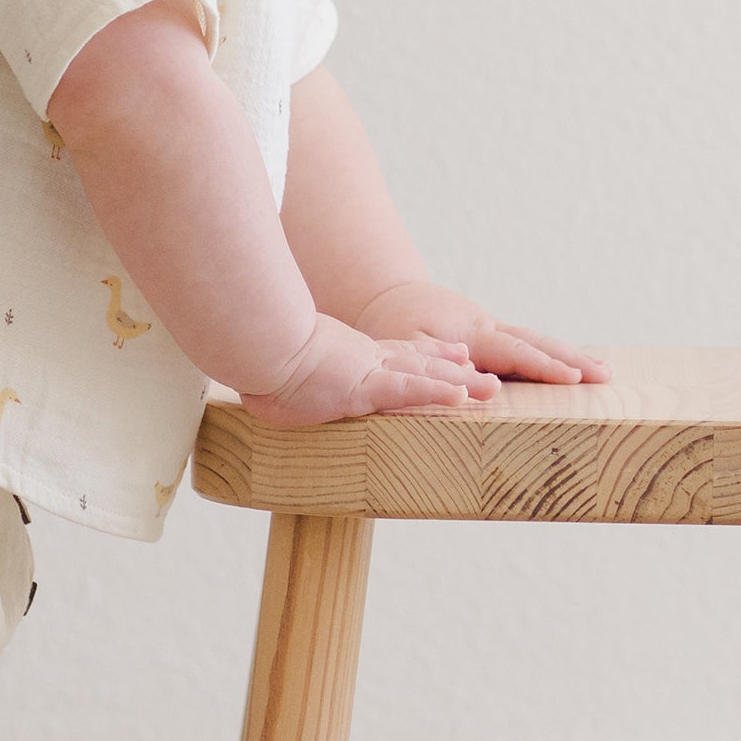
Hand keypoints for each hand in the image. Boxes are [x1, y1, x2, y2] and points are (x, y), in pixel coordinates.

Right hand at [239, 312, 498, 427]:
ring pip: (422, 377)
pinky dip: (436, 392)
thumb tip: (254, 389)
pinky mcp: (363, 386)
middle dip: (451, 368)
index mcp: (344, 354)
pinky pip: (408, 391)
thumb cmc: (250, 353)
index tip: (452, 354)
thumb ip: (271, 381)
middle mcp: (360, 358)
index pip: (392, 354)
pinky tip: (461, 396)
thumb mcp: (266, 372)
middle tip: (481, 371)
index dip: (424, 355)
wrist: (251, 344)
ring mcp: (364, 370)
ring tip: (490, 390)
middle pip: (416, 362)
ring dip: (458, 384)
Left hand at [354, 281, 611, 387]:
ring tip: (603, 371)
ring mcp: (492, 329)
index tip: (573, 378)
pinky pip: (526, 345)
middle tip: (606, 375)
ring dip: (568, 356)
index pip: (514, 351)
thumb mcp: (405, 345)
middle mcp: (486, 327)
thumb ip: (438, 364)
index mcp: (469, 332)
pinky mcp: (490, 335)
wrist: (390, 298)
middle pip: (536, 343)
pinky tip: (574, 368)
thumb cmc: (393, 325)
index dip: (544, 366)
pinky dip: (551, 355)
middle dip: (571, 360)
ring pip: (536, 341)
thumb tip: (478, 381)